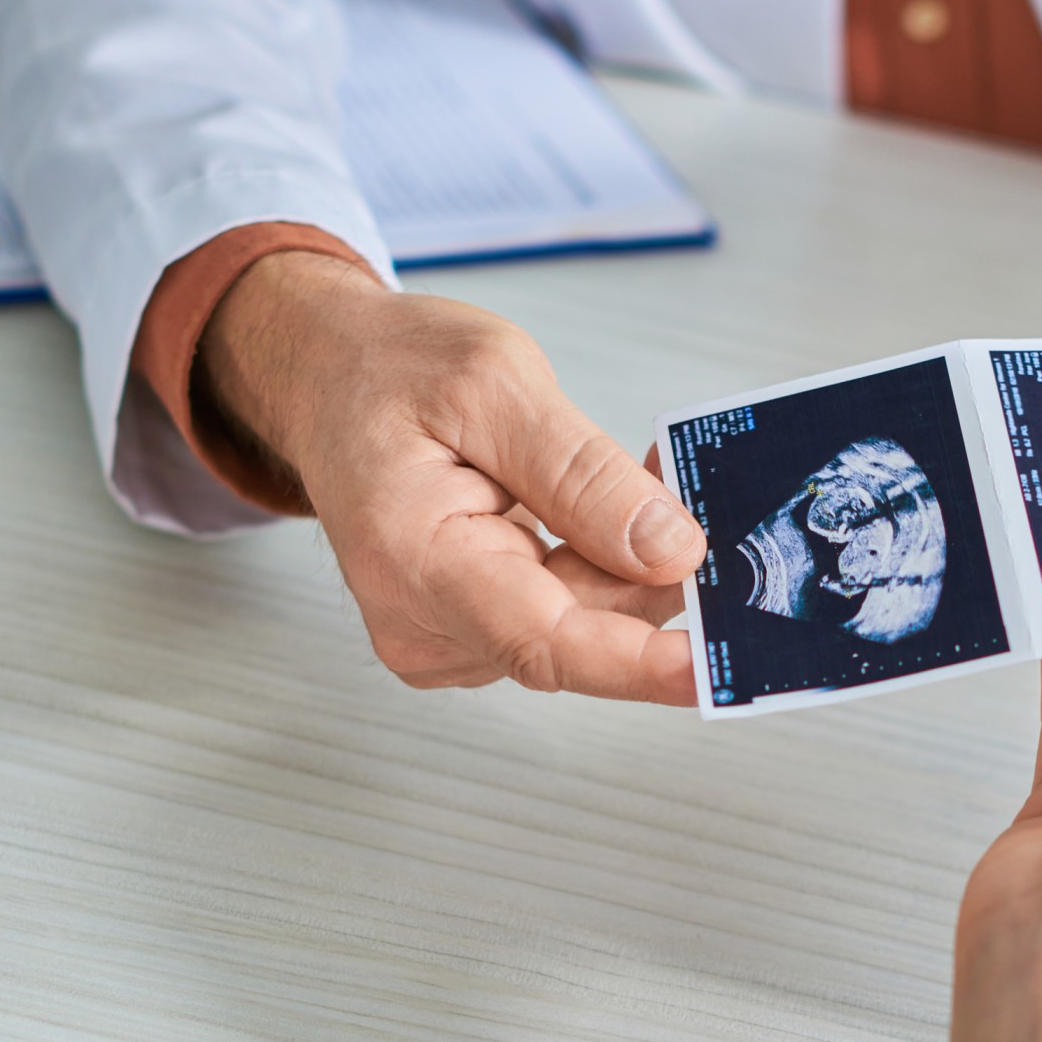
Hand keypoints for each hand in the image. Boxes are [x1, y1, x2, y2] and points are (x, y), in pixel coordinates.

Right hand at [202, 251, 699, 701]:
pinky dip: (596, 566)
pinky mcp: (465, 632)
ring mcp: (441, 637)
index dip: (640, 664)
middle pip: (578, 633)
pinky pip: (560, 615)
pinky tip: (596, 512)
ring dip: (623, 562)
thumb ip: (583, 475)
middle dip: (647, 570)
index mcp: (414, 560)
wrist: (327, 377)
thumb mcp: (495, 385)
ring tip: (626, 479)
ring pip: (579, 625)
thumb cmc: (387, 372)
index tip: (713, 669)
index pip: (546, 644)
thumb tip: (669, 551)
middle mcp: (421, 623)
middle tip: (685, 487)